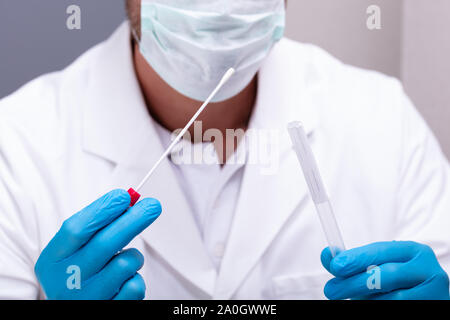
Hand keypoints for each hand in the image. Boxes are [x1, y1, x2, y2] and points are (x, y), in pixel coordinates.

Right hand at [34, 189, 161, 299]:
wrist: (77, 307)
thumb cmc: (80, 272)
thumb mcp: (74, 251)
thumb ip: (95, 227)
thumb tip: (128, 202)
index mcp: (52, 260)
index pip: (76, 229)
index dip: (102, 210)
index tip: (124, 196)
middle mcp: (65, 281)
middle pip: (105, 243)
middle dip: (133, 220)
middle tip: (153, 206)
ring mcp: (86, 299)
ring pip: (124, 265)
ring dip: (134, 257)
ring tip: (128, 260)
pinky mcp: (108, 310)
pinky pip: (135, 287)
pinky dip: (136, 279)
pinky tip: (126, 281)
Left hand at [321, 241, 449, 299]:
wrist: (424, 296)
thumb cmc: (396, 280)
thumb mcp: (377, 265)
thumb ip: (352, 261)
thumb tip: (327, 255)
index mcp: (413, 251)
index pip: (381, 251)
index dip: (356, 258)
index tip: (335, 266)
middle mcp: (428, 270)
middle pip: (385, 276)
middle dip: (354, 283)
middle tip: (331, 290)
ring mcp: (434, 292)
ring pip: (393, 298)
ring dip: (367, 300)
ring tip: (354, 299)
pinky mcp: (434, 306)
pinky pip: (399, 308)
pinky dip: (380, 307)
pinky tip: (370, 304)